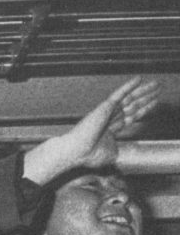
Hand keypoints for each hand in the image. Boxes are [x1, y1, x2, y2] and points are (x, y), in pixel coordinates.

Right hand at [23, 76, 159, 184]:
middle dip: (146, 97)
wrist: (77, 151)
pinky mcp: (105, 107)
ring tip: (155, 84)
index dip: (144, 109)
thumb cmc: (89, 155)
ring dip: (143, 90)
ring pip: (130, 98)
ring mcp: (108, 111)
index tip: (153, 103)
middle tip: (157, 89)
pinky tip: (138, 79)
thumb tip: (125, 152)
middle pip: (133, 105)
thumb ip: (120, 149)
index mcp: (112, 129)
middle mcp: (111, 118)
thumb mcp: (112, 154)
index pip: (132, 116)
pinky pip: (119, 94)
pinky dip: (128, 86)